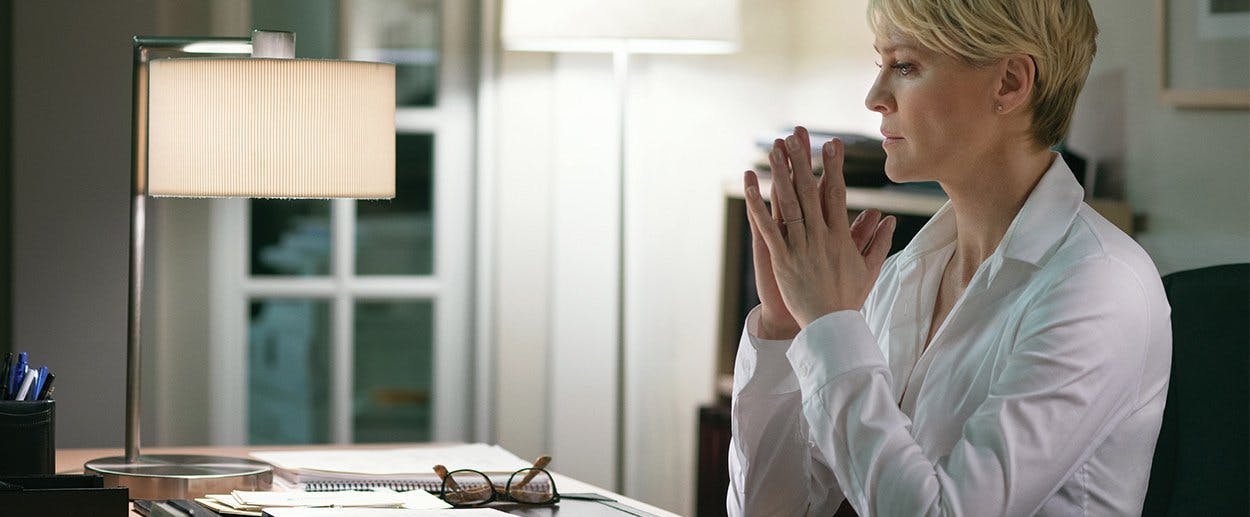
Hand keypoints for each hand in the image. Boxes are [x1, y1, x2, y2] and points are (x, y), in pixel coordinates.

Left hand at [743, 126, 895, 326]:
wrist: (831, 326)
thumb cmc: (849, 299)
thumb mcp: (869, 270)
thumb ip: (879, 242)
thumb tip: (889, 219)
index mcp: (841, 237)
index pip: (837, 194)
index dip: (833, 167)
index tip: (832, 145)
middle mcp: (821, 237)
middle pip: (811, 192)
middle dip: (804, 161)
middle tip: (797, 135)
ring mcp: (800, 248)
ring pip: (789, 205)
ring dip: (781, 175)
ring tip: (775, 150)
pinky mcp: (782, 260)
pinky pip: (769, 229)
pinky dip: (758, 207)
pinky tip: (751, 187)